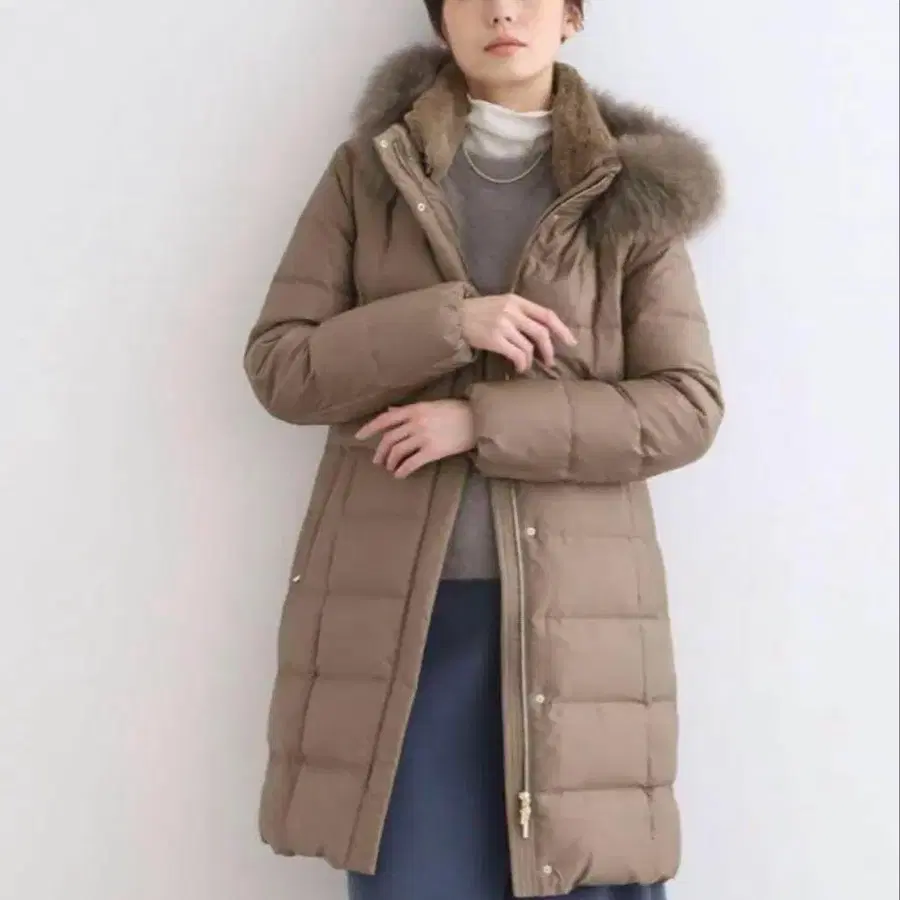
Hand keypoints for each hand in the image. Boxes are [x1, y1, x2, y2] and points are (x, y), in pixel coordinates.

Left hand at [355, 400, 474, 478]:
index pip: (385, 419)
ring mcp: (424, 437)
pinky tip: (400, 475)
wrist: (478, 420)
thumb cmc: (455, 411)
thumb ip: (409, 411)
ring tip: (391, 468)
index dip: (369, 428)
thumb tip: (391, 412)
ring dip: (391, 462)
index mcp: (414, 409)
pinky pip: (411, 463)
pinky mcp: (433, 451)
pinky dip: (402, 470)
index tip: (358, 437)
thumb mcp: (430, 405)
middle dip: (380, 452)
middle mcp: (416, 422)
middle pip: (389, 439)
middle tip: (378, 461)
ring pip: (398, 452)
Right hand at [460, 294, 576, 372]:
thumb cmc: (479, 312)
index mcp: (516, 301)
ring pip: (529, 346)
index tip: (571, 342)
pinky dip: (521, 364)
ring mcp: (503, 324)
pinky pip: (516, 354)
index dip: (561, 329)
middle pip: (541, 332)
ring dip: (531, 360)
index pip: (546, 314)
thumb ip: (521, 313)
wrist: (454, 317)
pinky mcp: (494, 338)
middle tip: (550, 361)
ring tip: (527, 365)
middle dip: (549, 349)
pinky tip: (518, 368)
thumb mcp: (502, 304)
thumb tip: (542, 333)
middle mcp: (512, 311)